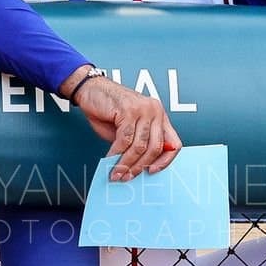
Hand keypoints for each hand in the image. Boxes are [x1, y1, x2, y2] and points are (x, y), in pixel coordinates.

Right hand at [60, 65, 181, 180]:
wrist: (90, 90)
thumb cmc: (109, 109)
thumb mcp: (129, 129)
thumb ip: (138, 144)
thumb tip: (139, 168)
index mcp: (160, 116)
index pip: (174, 144)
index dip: (165, 161)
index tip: (152, 172)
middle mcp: (155, 111)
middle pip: (156, 148)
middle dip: (140, 167)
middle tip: (127, 176)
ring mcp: (143, 109)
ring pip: (140, 146)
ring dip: (126, 163)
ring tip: (117, 173)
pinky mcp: (129, 110)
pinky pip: (125, 139)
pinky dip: (116, 154)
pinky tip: (109, 160)